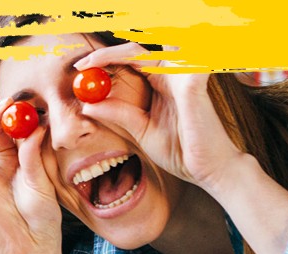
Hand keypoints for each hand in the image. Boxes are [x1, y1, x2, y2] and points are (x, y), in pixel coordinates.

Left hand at [74, 43, 249, 191]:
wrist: (208, 171)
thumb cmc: (181, 152)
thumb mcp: (142, 131)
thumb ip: (119, 115)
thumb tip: (88, 105)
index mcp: (160, 83)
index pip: (129, 61)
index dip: (104, 60)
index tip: (79, 69)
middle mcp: (172, 75)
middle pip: (135, 50)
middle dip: (106, 54)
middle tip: (82, 65)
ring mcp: (184, 77)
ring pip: (154, 48)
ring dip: (125, 51)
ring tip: (96, 62)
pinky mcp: (194, 85)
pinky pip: (180, 63)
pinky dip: (162, 60)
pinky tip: (133, 63)